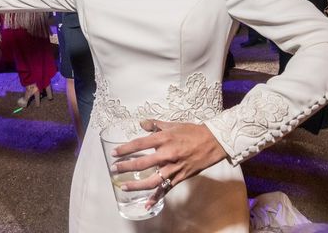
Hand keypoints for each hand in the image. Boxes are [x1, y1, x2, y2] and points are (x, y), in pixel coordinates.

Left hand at [111, 120, 225, 208]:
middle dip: (126, 167)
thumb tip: (141, 123)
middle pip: (142, 163)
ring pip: (152, 180)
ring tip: (124, 186)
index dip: (125, 149)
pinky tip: (146, 203)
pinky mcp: (180, 177)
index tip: (114, 153)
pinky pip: (166, 189)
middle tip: (114, 170)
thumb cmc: (193, 132)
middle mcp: (167, 154)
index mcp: (164, 139)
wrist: (213, 141)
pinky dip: (156, 197)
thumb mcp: (173, 124)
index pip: (139, 144)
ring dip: (136, 185)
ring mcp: (174, 167)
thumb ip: (155, 125)